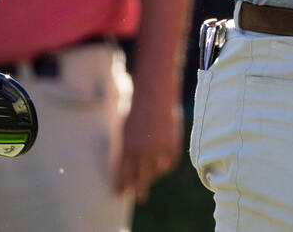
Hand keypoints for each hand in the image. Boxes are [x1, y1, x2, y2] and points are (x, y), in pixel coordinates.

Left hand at [112, 89, 182, 203]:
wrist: (154, 95)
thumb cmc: (136, 111)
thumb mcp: (124, 129)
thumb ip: (125, 149)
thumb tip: (125, 169)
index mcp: (127, 147)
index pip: (123, 173)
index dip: (121, 184)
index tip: (120, 192)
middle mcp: (143, 151)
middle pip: (140, 179)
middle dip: (138, 190)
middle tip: (139, 198)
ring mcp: (159, 149)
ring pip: (155, 172)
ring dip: (152, 176)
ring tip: (149, 179)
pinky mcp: (172, 145)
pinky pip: (169, 163)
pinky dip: (165, 165)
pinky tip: (161, 166)